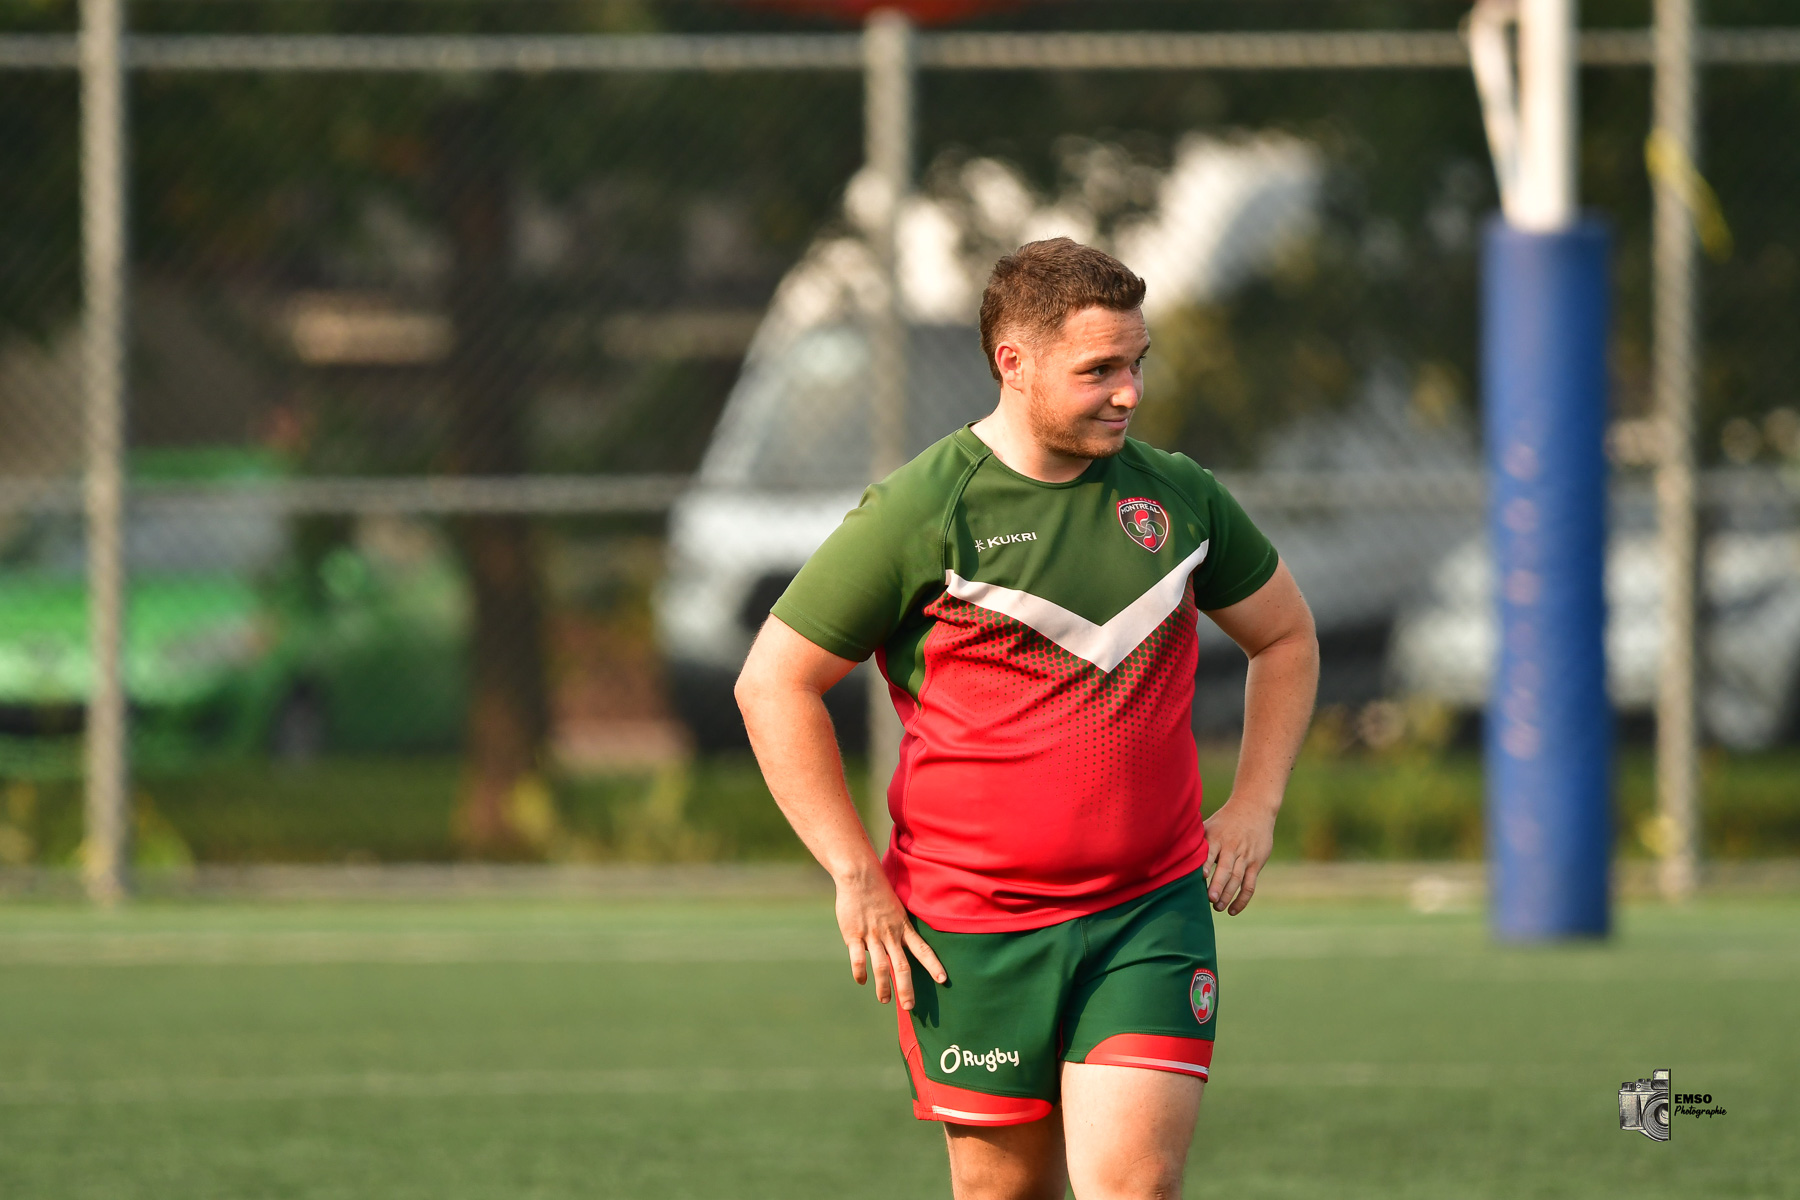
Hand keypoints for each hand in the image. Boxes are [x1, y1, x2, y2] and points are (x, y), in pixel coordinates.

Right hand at [834, 866, 947, 1009]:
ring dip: (884, 986)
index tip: (943, 980)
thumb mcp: (895, 909)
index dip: (933, 965)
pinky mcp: (854, 935)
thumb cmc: (877, 892)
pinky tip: (862, 981)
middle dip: (907, 988)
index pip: (923, 949)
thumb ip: (897, 928)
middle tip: (910, 1007)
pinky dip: (860, 973)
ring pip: (881, 966)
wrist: (859, 876)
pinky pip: (858, 958)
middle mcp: (890, 934)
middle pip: (902, 966)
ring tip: (886, 1000)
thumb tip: (899, 946)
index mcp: (903, 927)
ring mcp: (872, 935)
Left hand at [1202, 795, 1277, 914]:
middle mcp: (1232, 847)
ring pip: (1238, 878)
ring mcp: (1246, 856)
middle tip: (1210, 899)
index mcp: (1217, 838)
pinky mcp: (1256, 863)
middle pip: (1226, 869)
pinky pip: (1250, 885)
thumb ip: (1195, 840)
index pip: (1211, 852)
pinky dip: (1242, 899)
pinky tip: (1233, 910)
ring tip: (1217, 907)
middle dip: (1218, 885)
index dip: (1205, 864)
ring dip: (1228, 895)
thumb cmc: (1225, 820)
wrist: (1254, 807)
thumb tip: (1170, 852)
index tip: (1201, 876)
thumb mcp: (1209, 825)